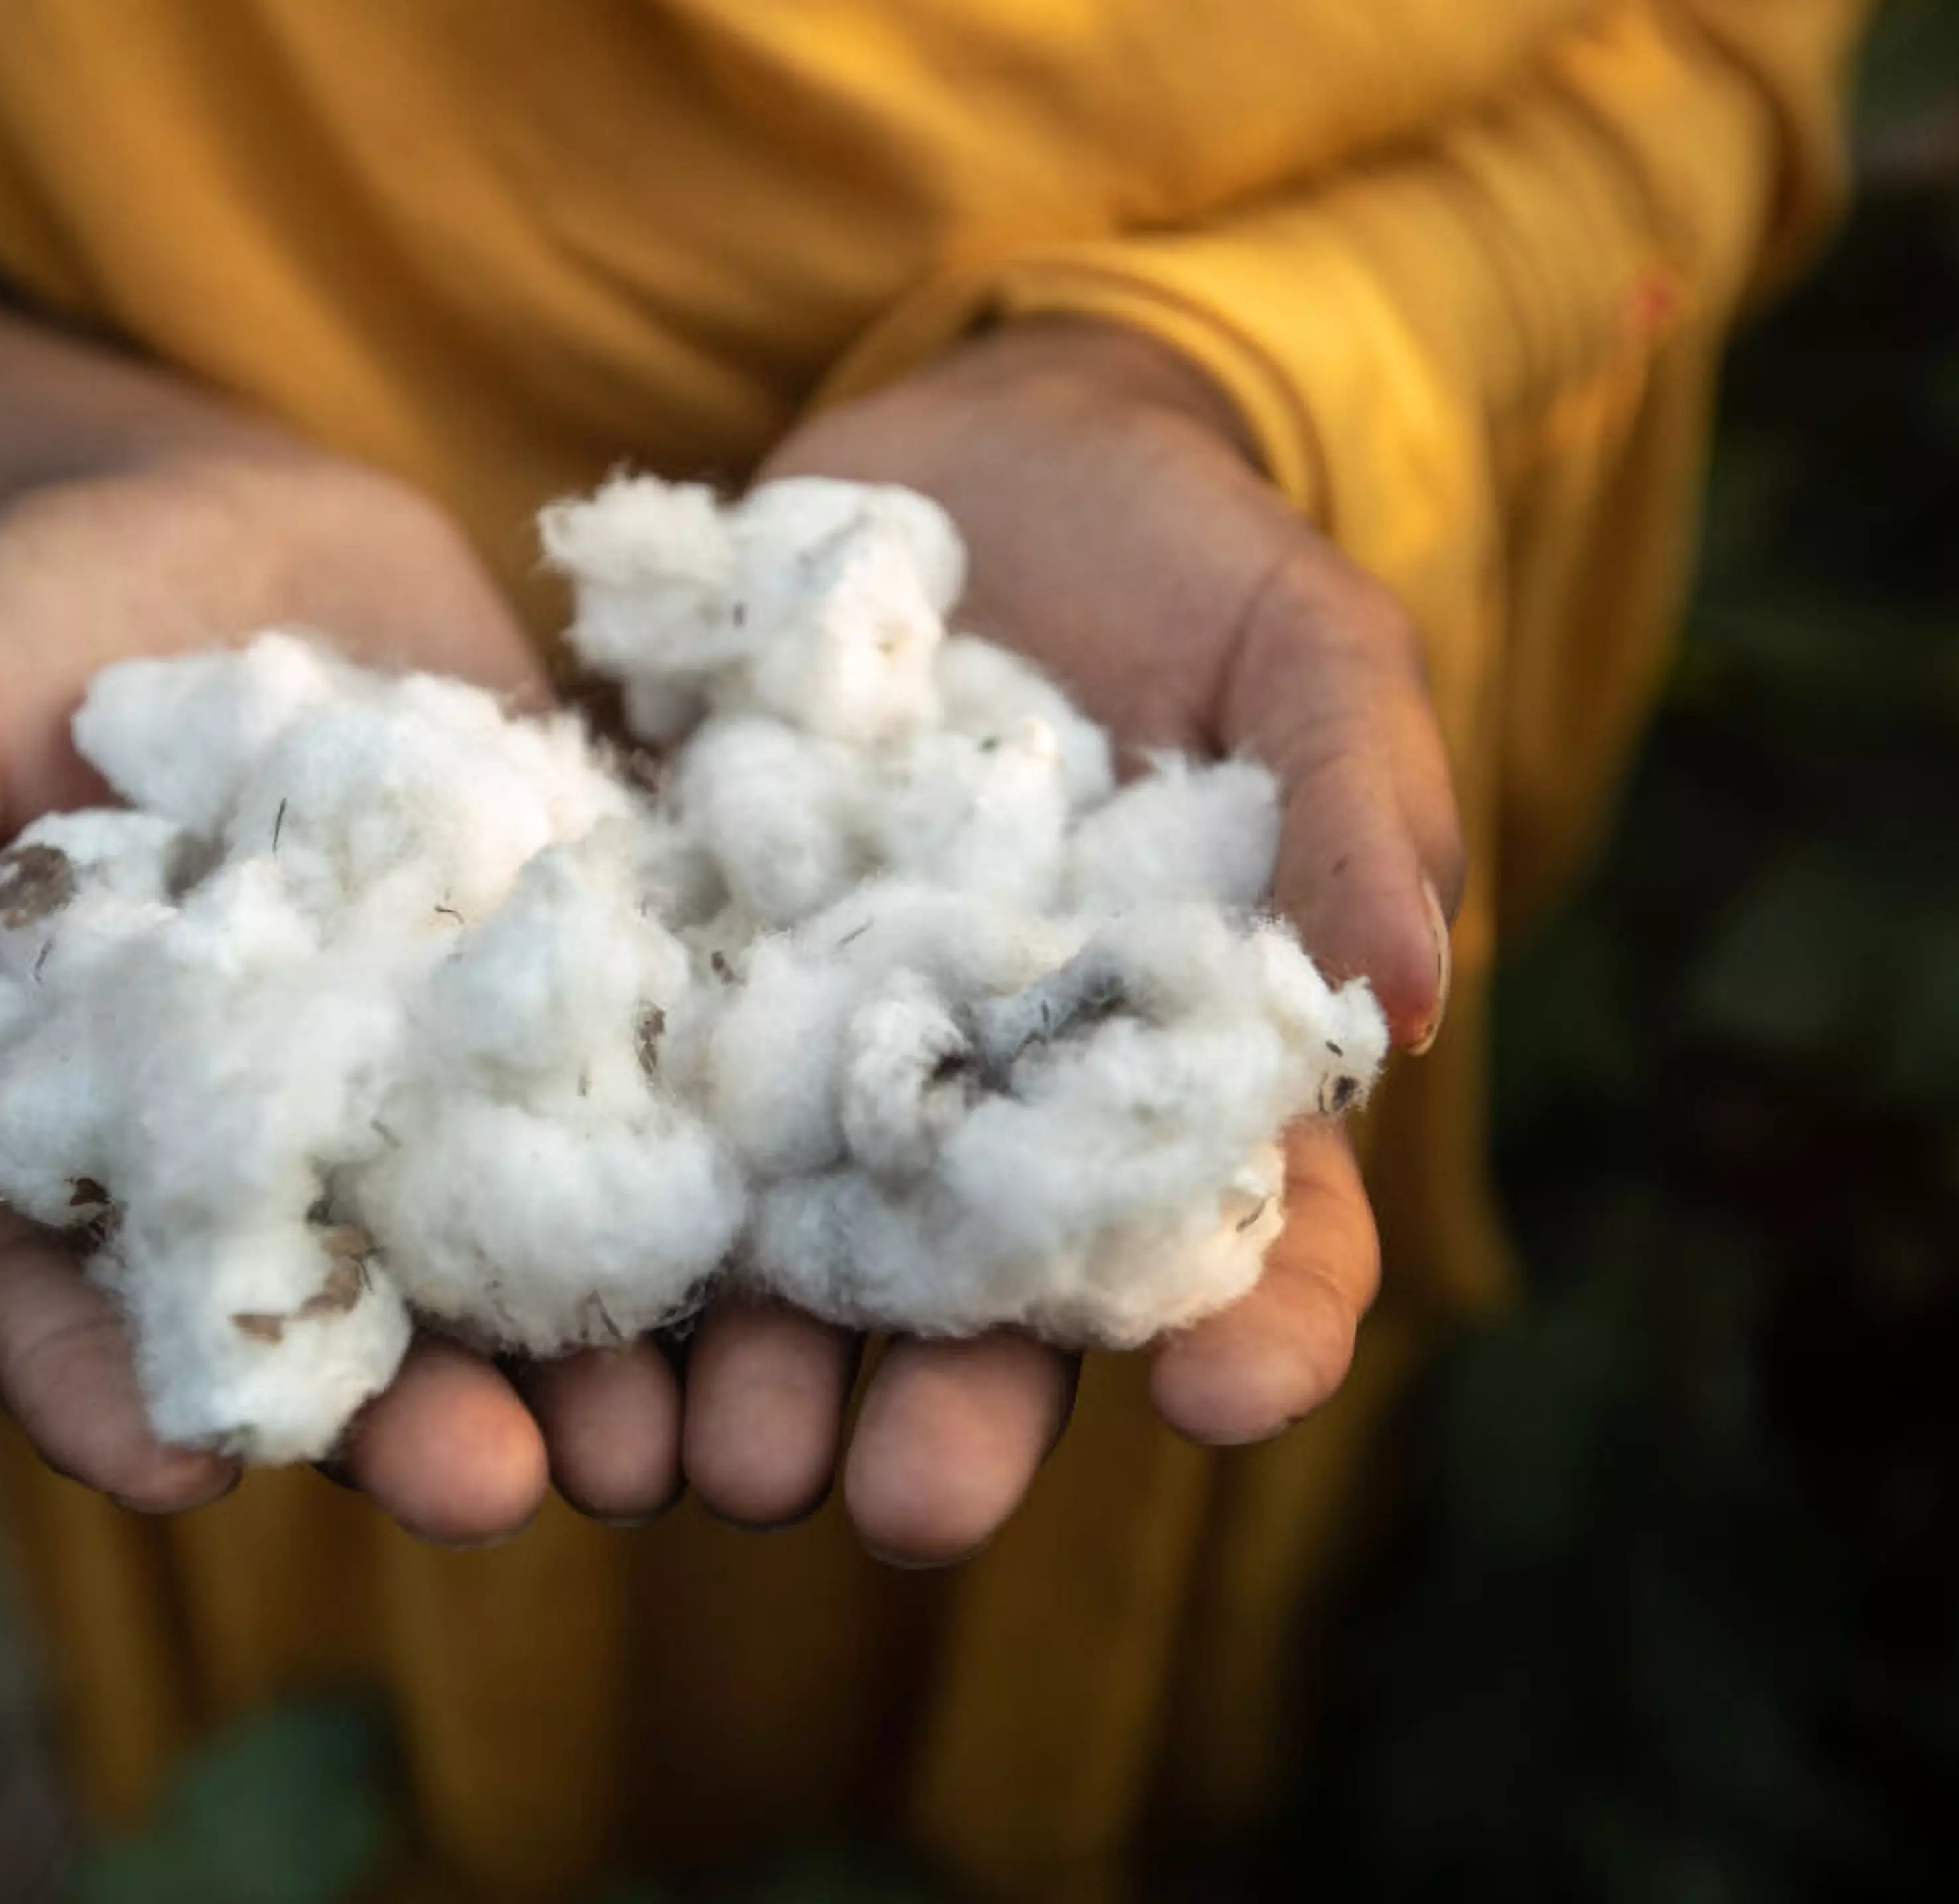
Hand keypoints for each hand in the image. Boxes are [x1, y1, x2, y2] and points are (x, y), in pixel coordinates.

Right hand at [0, 443, 683, 1535]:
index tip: (177, 1468)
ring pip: (491, 1266)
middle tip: (482, 1488)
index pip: (68, 1304)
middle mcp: (258, 1153)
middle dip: (395, 1420)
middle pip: (317, 1321)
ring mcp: (421, 1090)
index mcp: (72, 1139)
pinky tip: (756, 1265)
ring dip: (571, 1364)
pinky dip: (687, 1196)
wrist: (247, 527)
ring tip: (648, 1441)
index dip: (108, 1393)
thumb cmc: (28, 628)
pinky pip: (626, 1119)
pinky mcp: (561, 1004)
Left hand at [683, 317, 1463, 1562]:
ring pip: (810, 1260)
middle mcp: (1009, 1101)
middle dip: (960, 1410)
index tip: (1229, 1397)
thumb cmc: (1181, 554)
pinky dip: (603, 1218)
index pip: (1260, 1230)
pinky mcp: (692, 981)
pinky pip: (647, 1117)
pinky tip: (552, 1305)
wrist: (967, 456)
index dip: (1261, 1323)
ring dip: (765, 1371)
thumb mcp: (1303, 644)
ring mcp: (840, 1057)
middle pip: (1001, 1298)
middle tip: (907, 1503)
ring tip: (710, 1457)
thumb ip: (1359, 808)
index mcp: (1190, 1060)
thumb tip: (1406, 1006)